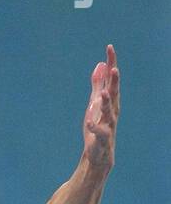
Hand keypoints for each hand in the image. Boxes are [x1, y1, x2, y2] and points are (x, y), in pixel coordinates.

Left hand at [83, 44, 119, 170]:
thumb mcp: (95, 104)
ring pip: (110, 112)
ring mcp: (108, 126)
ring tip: (103, 93)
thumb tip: (100, 66)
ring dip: (107, 102)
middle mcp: (112, 112)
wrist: (98, 155)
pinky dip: (94, 127)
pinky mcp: (102, 140)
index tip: (109, 47)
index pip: (111, 80)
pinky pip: (99, 132)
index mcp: (110, 102)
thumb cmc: (98, 128)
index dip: (111, 63)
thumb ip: (98, 85)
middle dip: (114, 81)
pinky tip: (88, 121)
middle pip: (114, 94)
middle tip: (114, 68)